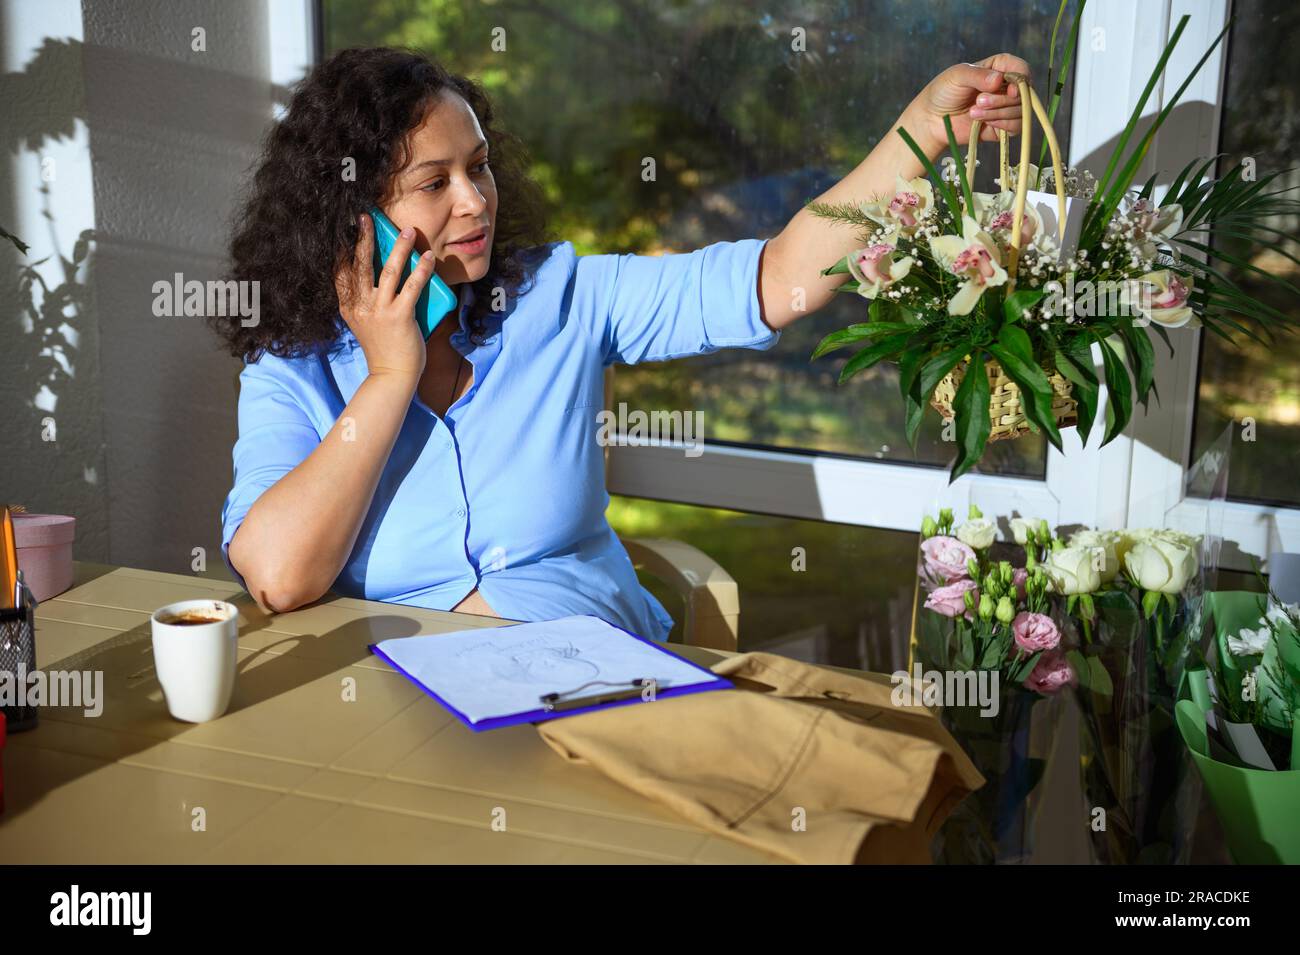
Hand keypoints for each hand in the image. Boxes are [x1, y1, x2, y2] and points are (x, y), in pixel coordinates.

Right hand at [334, 213, 433, 382]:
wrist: (392, 376)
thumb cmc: (384, 349)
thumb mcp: (366, 322)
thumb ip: (367, 301)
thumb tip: (383, 272)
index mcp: (349, 307)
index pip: (341, 271)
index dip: (343, 248)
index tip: (345, 228)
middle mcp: (360, 306)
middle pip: (360, 264)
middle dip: (363, 237)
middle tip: (366, 216)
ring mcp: (379, 311)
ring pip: (388, 271)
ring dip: (399, 248)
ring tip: (407, 231)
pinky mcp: (400, 317)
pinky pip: (412, 287)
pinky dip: (421, 270)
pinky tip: (428, 257)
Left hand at [902, 53, 1031, 157]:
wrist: (932, 120)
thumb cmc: (943, 92)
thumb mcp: (957, 76)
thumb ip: (978, 75)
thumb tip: (998, 80)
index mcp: (999, 68)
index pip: (1021, 69)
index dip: (1021, 79)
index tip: (1011, 90)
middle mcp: (1006, 86)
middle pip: (1023, 92)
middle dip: (1002, 99)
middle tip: (978, 102)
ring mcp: (1006, 106)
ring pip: (1020, 110)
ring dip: (998, 113)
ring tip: (973, 113)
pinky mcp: (1003, 126)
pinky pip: (1016, 127)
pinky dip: (1002, 125)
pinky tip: (983, 123)